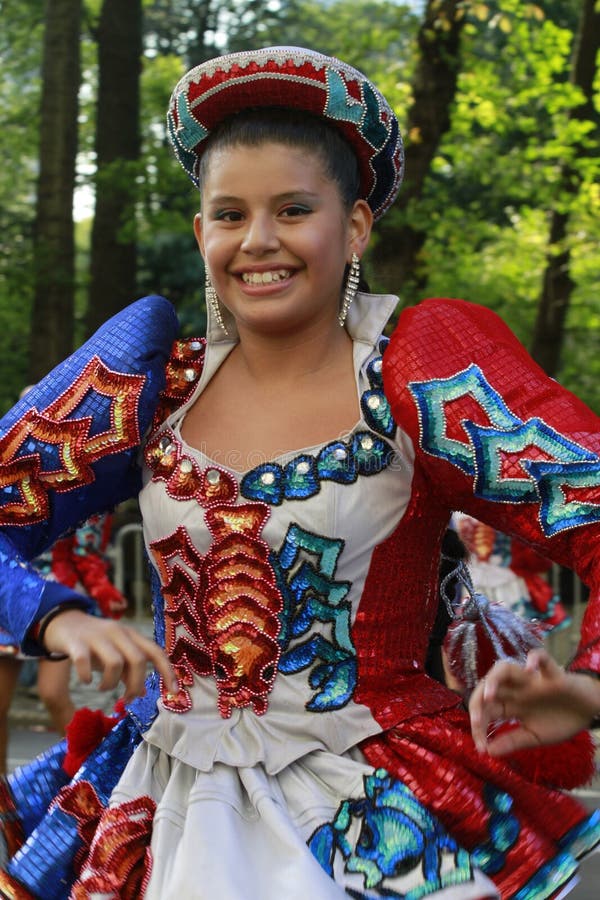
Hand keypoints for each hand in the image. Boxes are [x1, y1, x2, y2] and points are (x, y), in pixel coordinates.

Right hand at [43, 609, 176, 702]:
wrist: (63, 622)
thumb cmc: (94, 643)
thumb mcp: (115, 654)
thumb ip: (129, 671)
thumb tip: (142, 693)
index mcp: (131, 636)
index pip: (156, 652)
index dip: (168, 672)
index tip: (175, 692)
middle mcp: (118, 632)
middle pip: (138, 660)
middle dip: (135, 684)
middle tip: (126, 699)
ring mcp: (97, 636)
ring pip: (115, 662)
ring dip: (111, 684)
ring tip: (103, 688)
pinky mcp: (76, 642)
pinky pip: (84, 660)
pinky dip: (86, 676)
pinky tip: (86, 681)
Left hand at [469, 648, 599, 755]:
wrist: (588, 712)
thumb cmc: (559, 720)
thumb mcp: (534, 736)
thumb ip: (512, 742)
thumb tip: (489, 752)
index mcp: (511, 704)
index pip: (486, 709)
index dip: (478, 726)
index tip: (481, 749)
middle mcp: (516, 689)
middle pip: (487, 685)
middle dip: (477, 702)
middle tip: (477, 722)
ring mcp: (532, 680)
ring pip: (505, 667)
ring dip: (493, 679)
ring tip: (489, 696)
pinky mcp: (552, 674)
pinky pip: (541, 657)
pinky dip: (534, 659)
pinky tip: (529, 669)